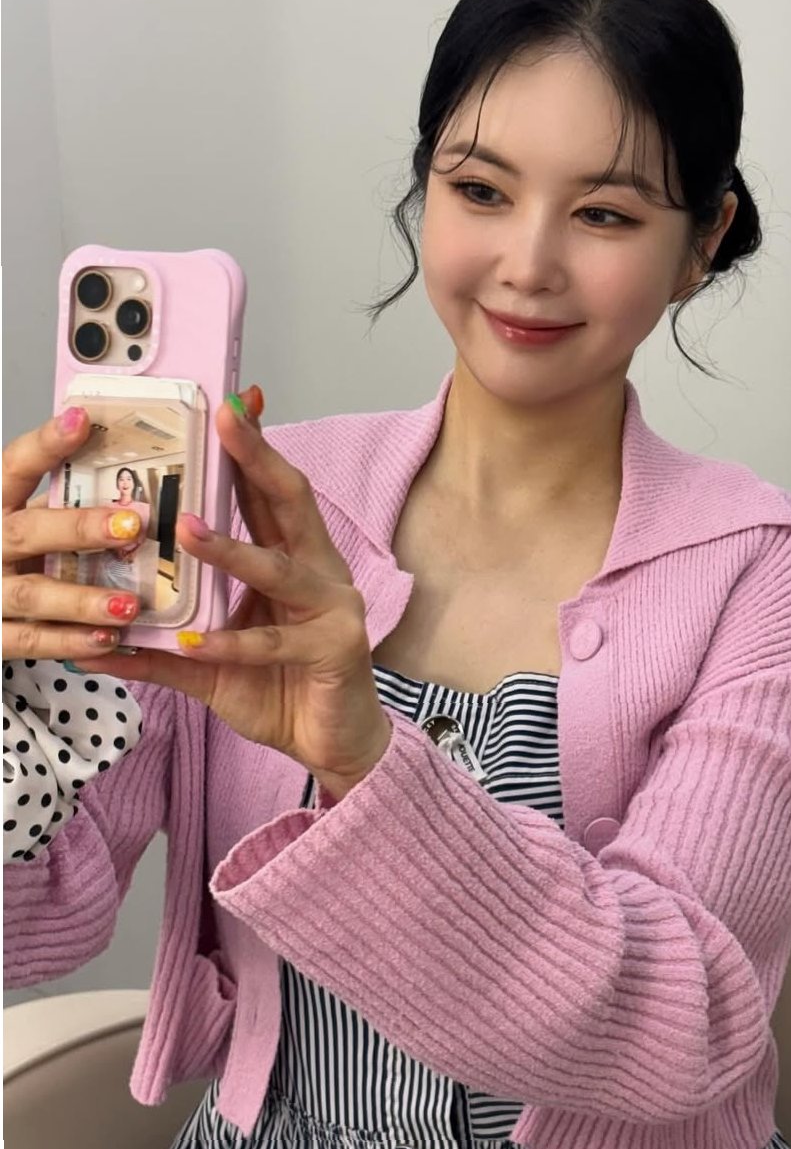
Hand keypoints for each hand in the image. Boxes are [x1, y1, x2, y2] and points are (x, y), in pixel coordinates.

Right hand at [3, 409, 145, 660]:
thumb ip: (68, 496)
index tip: (82, 420)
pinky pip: (31, 641)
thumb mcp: (29, 513)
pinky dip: (70, 642)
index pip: (14, 465)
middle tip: (132, 525)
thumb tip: (148, 470)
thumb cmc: (14, 551)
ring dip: (83, 600)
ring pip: (31, 594)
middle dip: (79, 528)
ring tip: (130, 604)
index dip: (46, 443)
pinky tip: (108, 640)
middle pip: (26, 530)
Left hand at [77, 388, 390, 793]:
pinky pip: (274, 643)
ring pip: (279, 569)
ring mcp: (333, 608)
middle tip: (226, 419)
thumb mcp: (210, 665)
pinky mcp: (335, 649)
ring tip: (186, 530)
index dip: (251, 448)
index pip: (267, 495)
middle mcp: (319, 572)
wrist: (334, 745)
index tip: (231, 403)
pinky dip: (232, 641)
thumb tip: (97, 646)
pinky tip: (193, 639)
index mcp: (295, 561)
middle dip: (256, 458)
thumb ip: (161, 650)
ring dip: (231, 549)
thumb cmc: (281, 691)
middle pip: (289, 503)